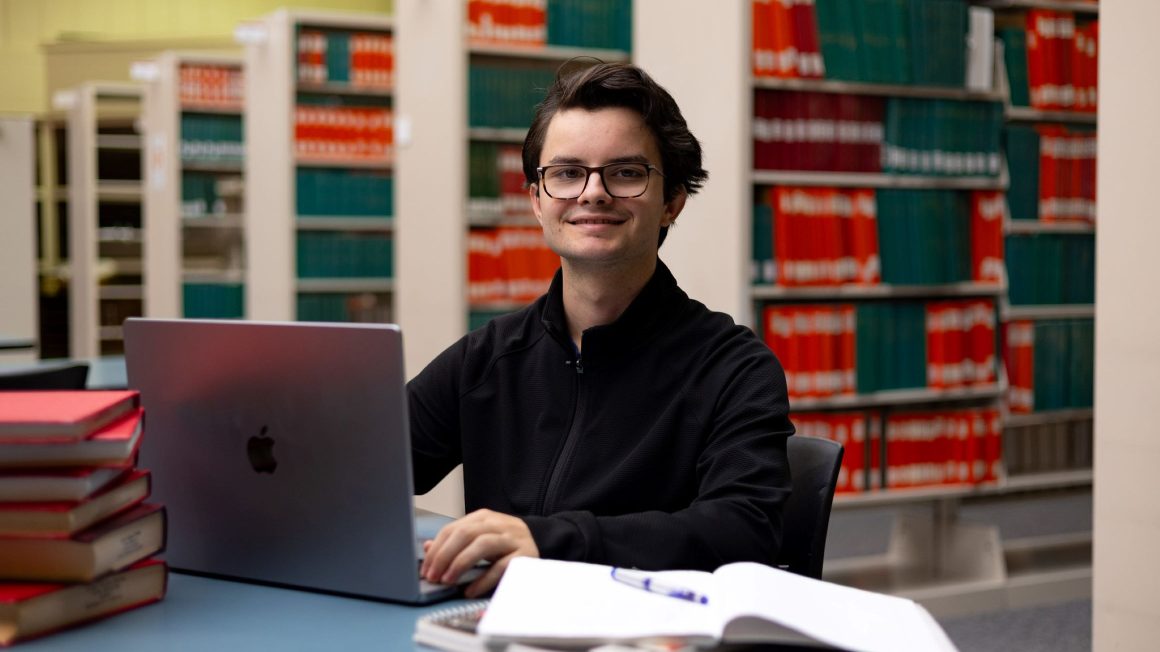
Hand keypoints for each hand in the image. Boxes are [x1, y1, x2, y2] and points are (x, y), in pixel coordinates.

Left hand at [420, 508, 538, 597]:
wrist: (540, 540)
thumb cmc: (504, 542)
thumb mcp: (479, 537)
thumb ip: (455, 541)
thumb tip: (428, 547)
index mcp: (483, 517)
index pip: (453, 529)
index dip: (436, 549)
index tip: (426, 569)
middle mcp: (497, 524)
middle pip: (465, 534)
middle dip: (445, 555)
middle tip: (433, 576)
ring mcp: (512, 538)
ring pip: (482, 545)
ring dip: (461, 563)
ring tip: (448, 580)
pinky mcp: (524, 555)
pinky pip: (500, 566)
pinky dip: (483, 579)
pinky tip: (470, 590)